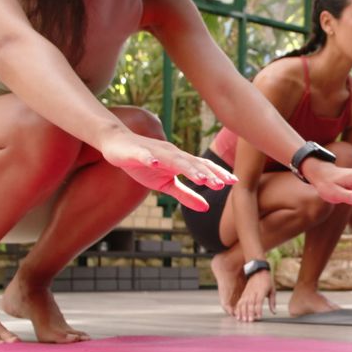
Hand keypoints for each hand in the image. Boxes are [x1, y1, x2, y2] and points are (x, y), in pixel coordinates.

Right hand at [100, 130, 237, 211]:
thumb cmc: (144, 163)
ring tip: (201, 178)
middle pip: (193, 164)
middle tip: (222, 184)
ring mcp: (155, 152)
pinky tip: (156, 163)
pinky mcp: (137, 152)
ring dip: (188, 168)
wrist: (116, 144)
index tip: (235, 182)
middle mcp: (172, 154)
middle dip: (208, 174)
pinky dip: (150, 158)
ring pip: (174, 160)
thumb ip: (186, 195)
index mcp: (180, 162)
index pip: (203, 167)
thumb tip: (206, 208)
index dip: (218, 174)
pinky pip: (144, 155)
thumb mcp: (166, 184)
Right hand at [234, 270, 275, 321]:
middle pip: (250, 303)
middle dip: (249, 313)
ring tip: (243, 320)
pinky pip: (239, 302)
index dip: (258, 309)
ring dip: (242, 312)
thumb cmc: (267, 282)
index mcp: (261, 291)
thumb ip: (272, 302)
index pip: (259, 302)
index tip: (259, 317)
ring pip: (243, 303)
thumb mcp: (272, 290)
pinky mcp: (244, 294)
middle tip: (250, 321)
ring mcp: (247, 293)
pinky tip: (237, 315)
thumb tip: (274, 312)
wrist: (258, 272)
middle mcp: (253, 292)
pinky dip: (238, 309)